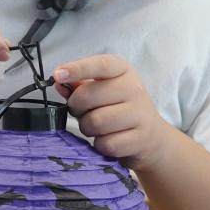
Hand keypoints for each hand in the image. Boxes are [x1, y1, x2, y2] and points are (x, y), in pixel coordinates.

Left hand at [53, 55, 174, 171]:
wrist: (151, 135)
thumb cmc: (120, 107)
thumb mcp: (104, 89)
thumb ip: (80, 85)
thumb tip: (59, 83)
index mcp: (123, 71)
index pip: (100, 64)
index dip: (77, 68)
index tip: (58, 74)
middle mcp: (134, 89)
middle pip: (88, 96)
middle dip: (76, 107)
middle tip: (81, 111)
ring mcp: (140, 114)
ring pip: (95, 122)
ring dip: (87, 128)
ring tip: (95, 126)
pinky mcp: (140, 139)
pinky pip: (106, 144)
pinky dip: (100, 144)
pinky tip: (108, 138)